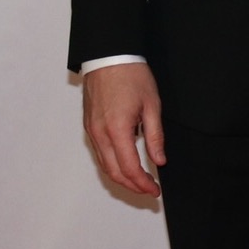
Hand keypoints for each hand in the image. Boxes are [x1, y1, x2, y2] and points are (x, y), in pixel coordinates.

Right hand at [82, 63, 166, 197]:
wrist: (109, 57)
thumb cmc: (132, 76)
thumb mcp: (152, 105)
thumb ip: (155, 136)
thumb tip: (159, 160)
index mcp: (117, 130)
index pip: (130, 167)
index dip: (143, 183)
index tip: (155, 190)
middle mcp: (100, 134)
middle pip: (114, 172)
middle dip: (132, 186)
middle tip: (149, 191)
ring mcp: (92, 131)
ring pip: (104, 165)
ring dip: (121, 178)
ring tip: (140, 182)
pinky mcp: (89, 126)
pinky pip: (100, 153)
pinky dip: (112, 165)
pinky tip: (126, 165)